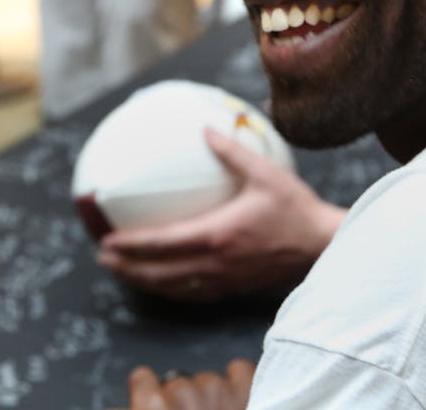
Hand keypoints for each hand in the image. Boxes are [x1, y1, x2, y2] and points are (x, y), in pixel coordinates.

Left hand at [98, 129, 346, 301]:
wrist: (323, 245)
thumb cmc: (295, 207)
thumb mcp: (264, 173)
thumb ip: (231, 152)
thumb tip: (205, 130)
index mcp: (217, 234)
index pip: (163, 242)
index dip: (131, 244)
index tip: (106, 240)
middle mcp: (215, 262)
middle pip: (159, 272)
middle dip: (127, 267)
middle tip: (102, 258)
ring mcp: (224, 279)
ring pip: (173, 287)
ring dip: (143, 281)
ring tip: (122, 273)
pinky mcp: (235, 288)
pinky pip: (193, 294)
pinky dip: (170, 291)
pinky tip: (162, 284)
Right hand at [112, 361, 254, 409]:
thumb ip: (137, 406)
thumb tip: (114, 406)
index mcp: (152, 407)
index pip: (141, 378)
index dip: (148, 393)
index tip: (155, 404)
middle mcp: (181, 394)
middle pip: (177, 383)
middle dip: (183, 402)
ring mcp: (216, 390)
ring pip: (208, 380)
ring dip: (212, 397)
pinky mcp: (247, 389)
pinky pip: (239, 369)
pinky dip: (239, 382)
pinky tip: (239, 400)